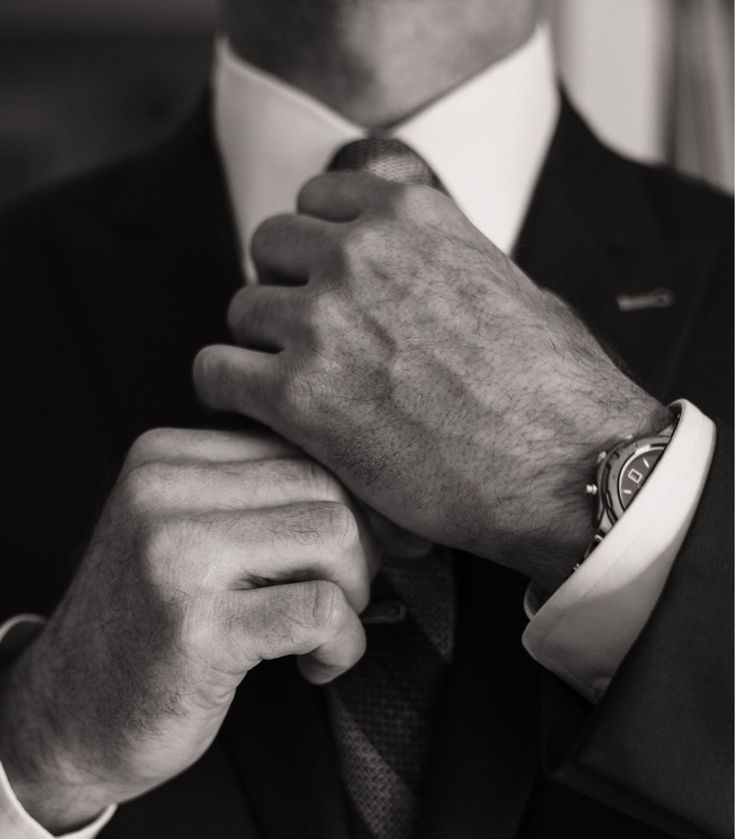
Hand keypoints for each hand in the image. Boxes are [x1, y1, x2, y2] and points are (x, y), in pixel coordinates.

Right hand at [0, 428, 375, 831]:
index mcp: (162, 458)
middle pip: (325, 485)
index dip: (349, 506)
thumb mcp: (184, 536)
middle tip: (337, 601)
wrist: (70, 717)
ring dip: (351, 595)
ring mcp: (176, 557)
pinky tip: (314, 665)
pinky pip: (321, 609)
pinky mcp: (197, 628)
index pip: (299, 447)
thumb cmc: (148, 630)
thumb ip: (255, 500)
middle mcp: (162, 493)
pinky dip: (343, 643)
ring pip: (334, 535)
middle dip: (358, 551)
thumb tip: (373, 494)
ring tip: (321, 634)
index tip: (349, 558)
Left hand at [193, 172, 670, 590]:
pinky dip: (226, 389)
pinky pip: (215, 372)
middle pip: (270, 247)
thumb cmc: (553, 388)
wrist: (565, 464)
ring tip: (293, 386)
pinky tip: (253, 410)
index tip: (327, 285)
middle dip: (285, 289)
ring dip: (260, 345)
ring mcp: (322, 321)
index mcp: (410, 216)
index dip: (319, 249)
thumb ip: (445, 260)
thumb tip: (426, 271)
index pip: (317, 200)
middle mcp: (357, 254)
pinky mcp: (298, 395)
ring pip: (241, 310)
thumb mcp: (509, 283)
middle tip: (309, 340)